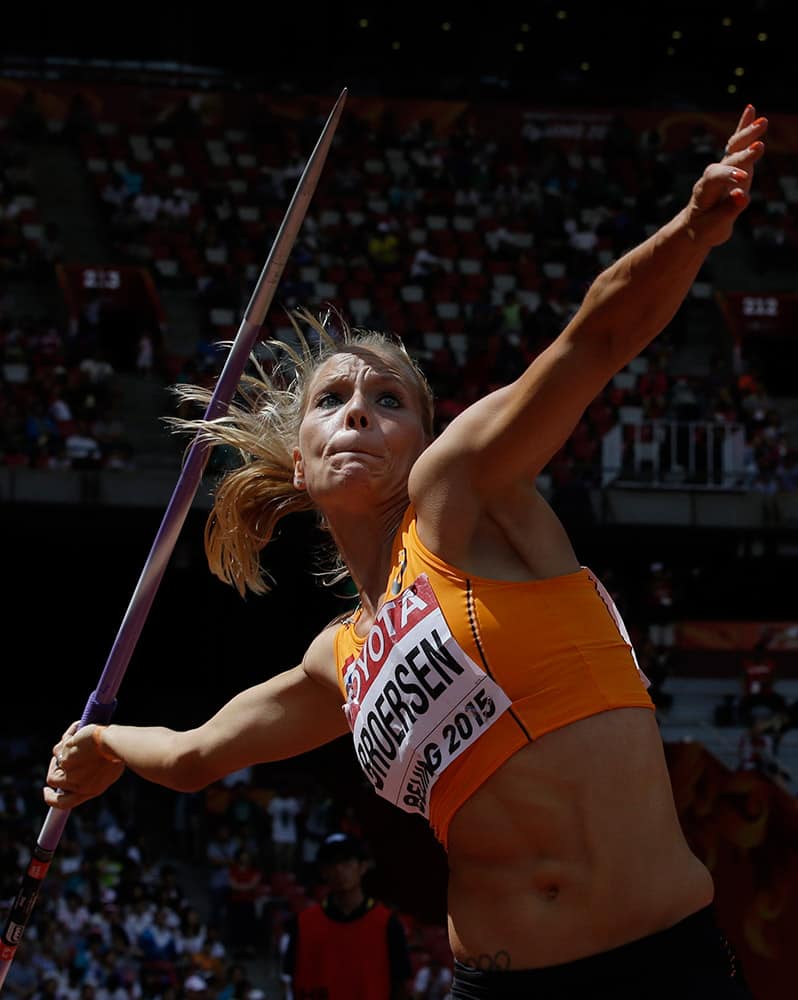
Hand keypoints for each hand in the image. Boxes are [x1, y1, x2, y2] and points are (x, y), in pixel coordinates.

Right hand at [44, 721, 124, 809]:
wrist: (116, 744)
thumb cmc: (117, 754)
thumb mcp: (107, 773)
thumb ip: (92, 777)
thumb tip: (81, 772)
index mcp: (88, 791)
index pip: (62, 803)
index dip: (50, 798)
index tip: (46, 791)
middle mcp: (76, 784)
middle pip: (53, 780)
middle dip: (53, 768)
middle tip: (58, 759)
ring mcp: (68, 769)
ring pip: (56, 759)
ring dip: (62, 749)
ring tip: (78, 737)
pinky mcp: (64, 753)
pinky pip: (62, 743)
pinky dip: (70, 734)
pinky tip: (79, 727)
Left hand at [684, 104, 767, 247]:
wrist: (695, 226)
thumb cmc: (703, 229)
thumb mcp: (714, 227)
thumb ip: (728, 211)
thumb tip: (741, 195)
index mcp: (705, 190)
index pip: (718, 178)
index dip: (730, 177)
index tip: (743, 179)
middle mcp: (713, 175)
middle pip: (728, 160)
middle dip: (743, 154)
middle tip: (759, 147)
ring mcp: (723, 168)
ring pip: (734, 148)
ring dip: (747, 135)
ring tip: (762, 121)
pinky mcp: (732, 166)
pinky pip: (738, 145)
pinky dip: (744, 128)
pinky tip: (751, 108)